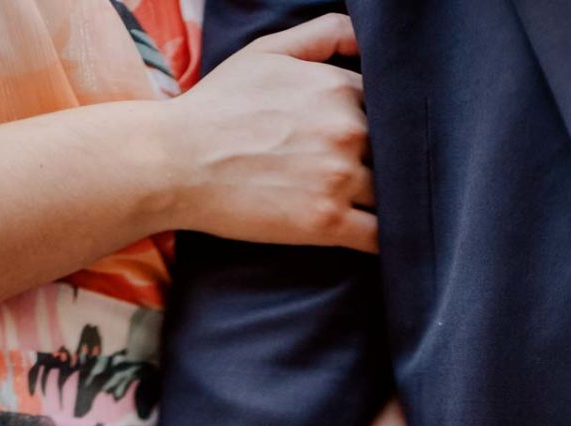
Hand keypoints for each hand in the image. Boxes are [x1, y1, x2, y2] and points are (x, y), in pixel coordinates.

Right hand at [163, 15, 376, 253]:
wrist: (177, 163)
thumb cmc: (217, 107)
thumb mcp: (267, 52)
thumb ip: (322, 35)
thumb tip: (364, 39)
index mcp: (337, 88)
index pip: (386, 109)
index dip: (381, 128)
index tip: (371, 145)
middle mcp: (346, 130)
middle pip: (393, 152)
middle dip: (387, 165)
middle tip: (376, 180)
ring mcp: (338, 178)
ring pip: (392, 195)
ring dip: (391, 204)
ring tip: (384, 213)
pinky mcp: (326, 222)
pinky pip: (379, 237)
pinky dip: (390, 242)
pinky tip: (388, 244)